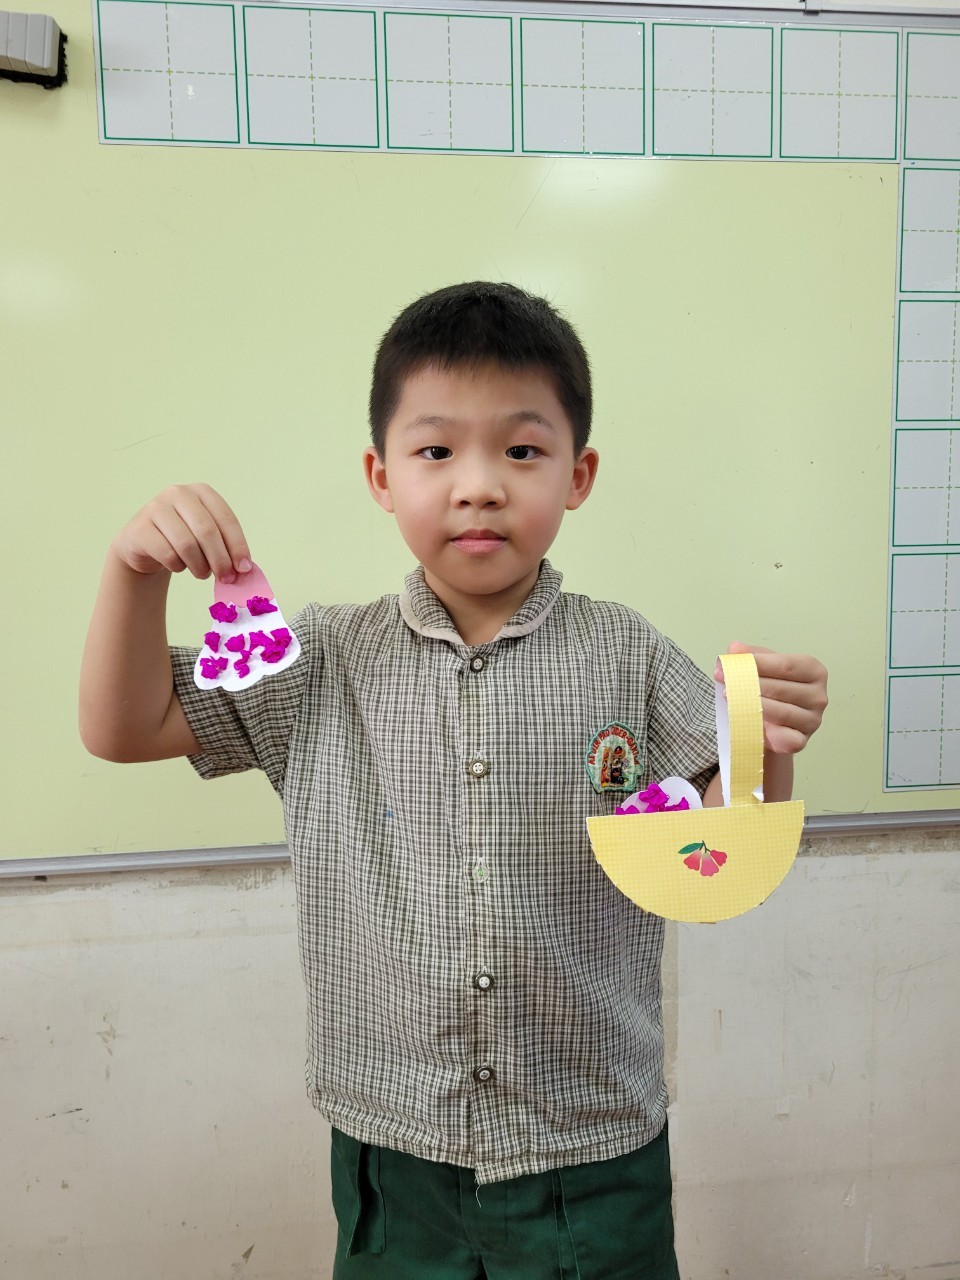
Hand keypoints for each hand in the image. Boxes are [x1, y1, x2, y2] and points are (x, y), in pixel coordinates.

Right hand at [111, 484, 251, 583]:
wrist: (144, 544)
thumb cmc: (183, 540)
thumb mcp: (206, 537)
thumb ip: (226, 547)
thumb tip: (244, 568)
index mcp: (202, 491)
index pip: (226, 518)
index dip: (238, 545)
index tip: (244, 568)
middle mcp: (178, 493)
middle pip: (206, 530)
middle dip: (220, 559)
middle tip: (226, 578)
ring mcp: (156, 507)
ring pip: (186, 544)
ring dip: (200, 566)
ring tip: (202, 574)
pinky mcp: (140, 527)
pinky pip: (167, 554)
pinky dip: (178, 566)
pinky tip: (178, 566)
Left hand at [718, 642, 827, 755]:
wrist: (774, 724)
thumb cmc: (772, 690)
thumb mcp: (763, 667)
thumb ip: (750, 655)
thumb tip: (734, 648)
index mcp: (814, 671)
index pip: (785, 665)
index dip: (757, 664)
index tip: (732, 665)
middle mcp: (818, 696)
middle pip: (780, 689)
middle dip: (749, 685)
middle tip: (725, 683)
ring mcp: (812, 721)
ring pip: (780, 712)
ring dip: (751, 706)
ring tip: (730, 700)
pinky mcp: (801, 741)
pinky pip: (782, 737)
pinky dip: (765, 731)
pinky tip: (750, 724)